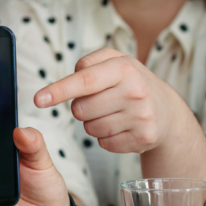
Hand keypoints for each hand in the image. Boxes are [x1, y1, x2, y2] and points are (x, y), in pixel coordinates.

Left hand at [33, 47, 195, 153]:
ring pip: (90, 129)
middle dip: (81, 107)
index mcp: (125, 68)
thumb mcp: (116, 62)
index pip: (84, 80)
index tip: (38, 99)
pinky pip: (104, 144)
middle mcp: (135, 92)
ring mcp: (141, 117)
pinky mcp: (143, 139)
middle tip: (99, 100)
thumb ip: (87, 64)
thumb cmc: (131, 82)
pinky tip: (121, 126)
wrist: (167, 111)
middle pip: (81, 109)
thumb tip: (60, 87)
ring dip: (93, 123)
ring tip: (112, 112)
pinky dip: (106, 137)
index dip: (59, 90)